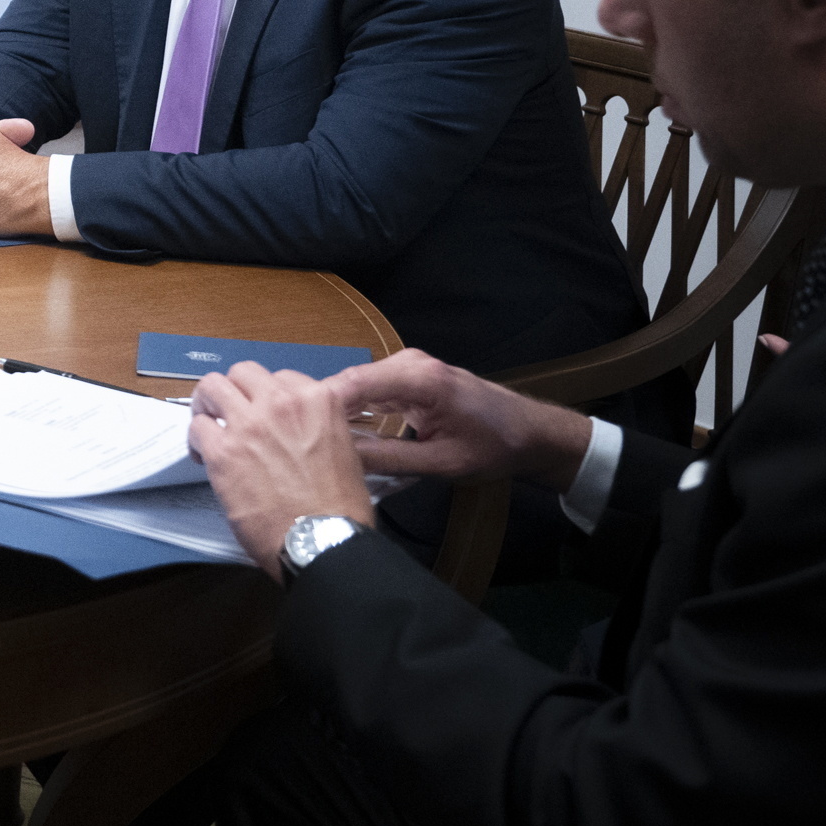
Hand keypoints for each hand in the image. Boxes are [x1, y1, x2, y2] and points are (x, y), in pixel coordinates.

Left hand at [186, 362, 378, 574]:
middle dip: (235, 391)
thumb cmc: (339, 506)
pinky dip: (196, 439)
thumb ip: (317, 425)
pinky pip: (196, 427)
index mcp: (317, 400)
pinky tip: (204, 457)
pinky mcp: (223, 451)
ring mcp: (250, 424)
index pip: (280, 376)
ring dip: (208, 404)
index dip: (267, 395)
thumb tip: (296, 427)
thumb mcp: (344, 449)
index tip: (262, 412)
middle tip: (230, 413)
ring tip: (210, 425)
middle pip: (242, 373)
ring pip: (211, 386)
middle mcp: (281, 402)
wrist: (323, 539)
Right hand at [316, 350, 593, 489]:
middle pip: (349, 382)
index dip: (319, 406)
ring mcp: (409, 366)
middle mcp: (410, 363)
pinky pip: (370, 388)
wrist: (530, 431)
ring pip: (356, 385)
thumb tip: (339, 460)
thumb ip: (389, 459)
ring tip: (310, 438)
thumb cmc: (494, 447)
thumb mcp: (442, 462)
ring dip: (334, 409)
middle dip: (320, 409)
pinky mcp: (409, 375)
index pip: (354, 384)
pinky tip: (338, 431)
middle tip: (297, 440)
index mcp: (420, 379)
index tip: (295, 431)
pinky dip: (353, 407)